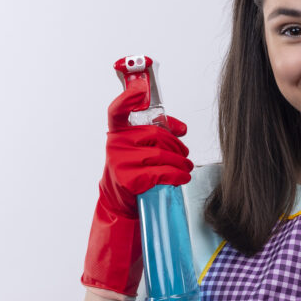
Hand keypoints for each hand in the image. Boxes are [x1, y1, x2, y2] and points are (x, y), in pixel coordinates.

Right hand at [81, 78, 193, 296]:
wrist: (121, 212)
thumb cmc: (134, 179)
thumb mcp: (141, 153)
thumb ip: (157, 135)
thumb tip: (180, 127)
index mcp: (117, 134)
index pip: (118, 109)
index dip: (129, 96)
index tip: (140, 88)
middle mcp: (115, 145)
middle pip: (155, 133)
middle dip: (175, 144)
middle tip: (184, 153)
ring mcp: (120, 163)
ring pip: (161, 153)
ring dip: (180, 161)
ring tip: (185, 169)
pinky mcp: (129, 180)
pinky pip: (161, 171)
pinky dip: (176, 174)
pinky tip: (181, 177)